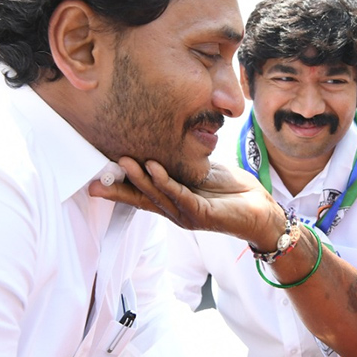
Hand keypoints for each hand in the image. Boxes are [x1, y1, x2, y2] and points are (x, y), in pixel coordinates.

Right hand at [90, 157, 284, 249]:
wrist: (262, 210)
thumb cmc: (233, 191)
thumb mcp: (201, 172)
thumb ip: (181, 164)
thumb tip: (163, 141)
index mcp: (172, 201)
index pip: (140, 194)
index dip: (118, 186)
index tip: (94, 177)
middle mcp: (175, 211)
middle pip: (141, 197)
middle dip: (120, 183)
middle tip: (98, 170)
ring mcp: (187, 215)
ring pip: (157, 195)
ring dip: (139, 178)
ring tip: (123, 161)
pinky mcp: (202, 214)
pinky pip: (179, 195)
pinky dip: (165, 181)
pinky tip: (153, 167)